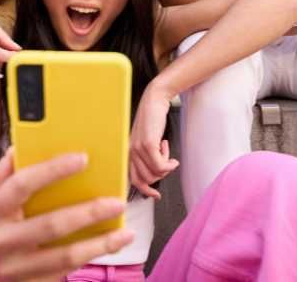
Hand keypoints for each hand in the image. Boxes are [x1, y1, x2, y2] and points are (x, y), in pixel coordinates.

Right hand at [0, 149, 133, 280]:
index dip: (52, 170)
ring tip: (125, 232)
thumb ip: (8, 175)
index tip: (82, 158)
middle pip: (50, 225)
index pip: (21, 185)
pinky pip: (67, 271)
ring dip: (100, 243)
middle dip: (88, 213)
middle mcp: (1, 241)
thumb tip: (22, 149)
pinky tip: (110, 245)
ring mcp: (16, 268)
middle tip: (117, 202)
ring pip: (65, 256)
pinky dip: (92, 256)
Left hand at [129, 83, 177, 198]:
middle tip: (167, 161)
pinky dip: (169, 162)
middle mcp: (129, 152)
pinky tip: (167, 147)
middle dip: (161, 174)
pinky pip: (161, 165)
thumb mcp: (146, 141)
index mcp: (127, 153)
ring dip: (166, 166)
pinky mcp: (147, 144)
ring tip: (166, 151)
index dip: (145, 190)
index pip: (132, 179)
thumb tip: (156, 176)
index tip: (156, 196)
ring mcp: (137, 149)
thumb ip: (146, 157)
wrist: (154, 102)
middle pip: (148, 179)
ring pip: (156, 173)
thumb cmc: (152, 121)